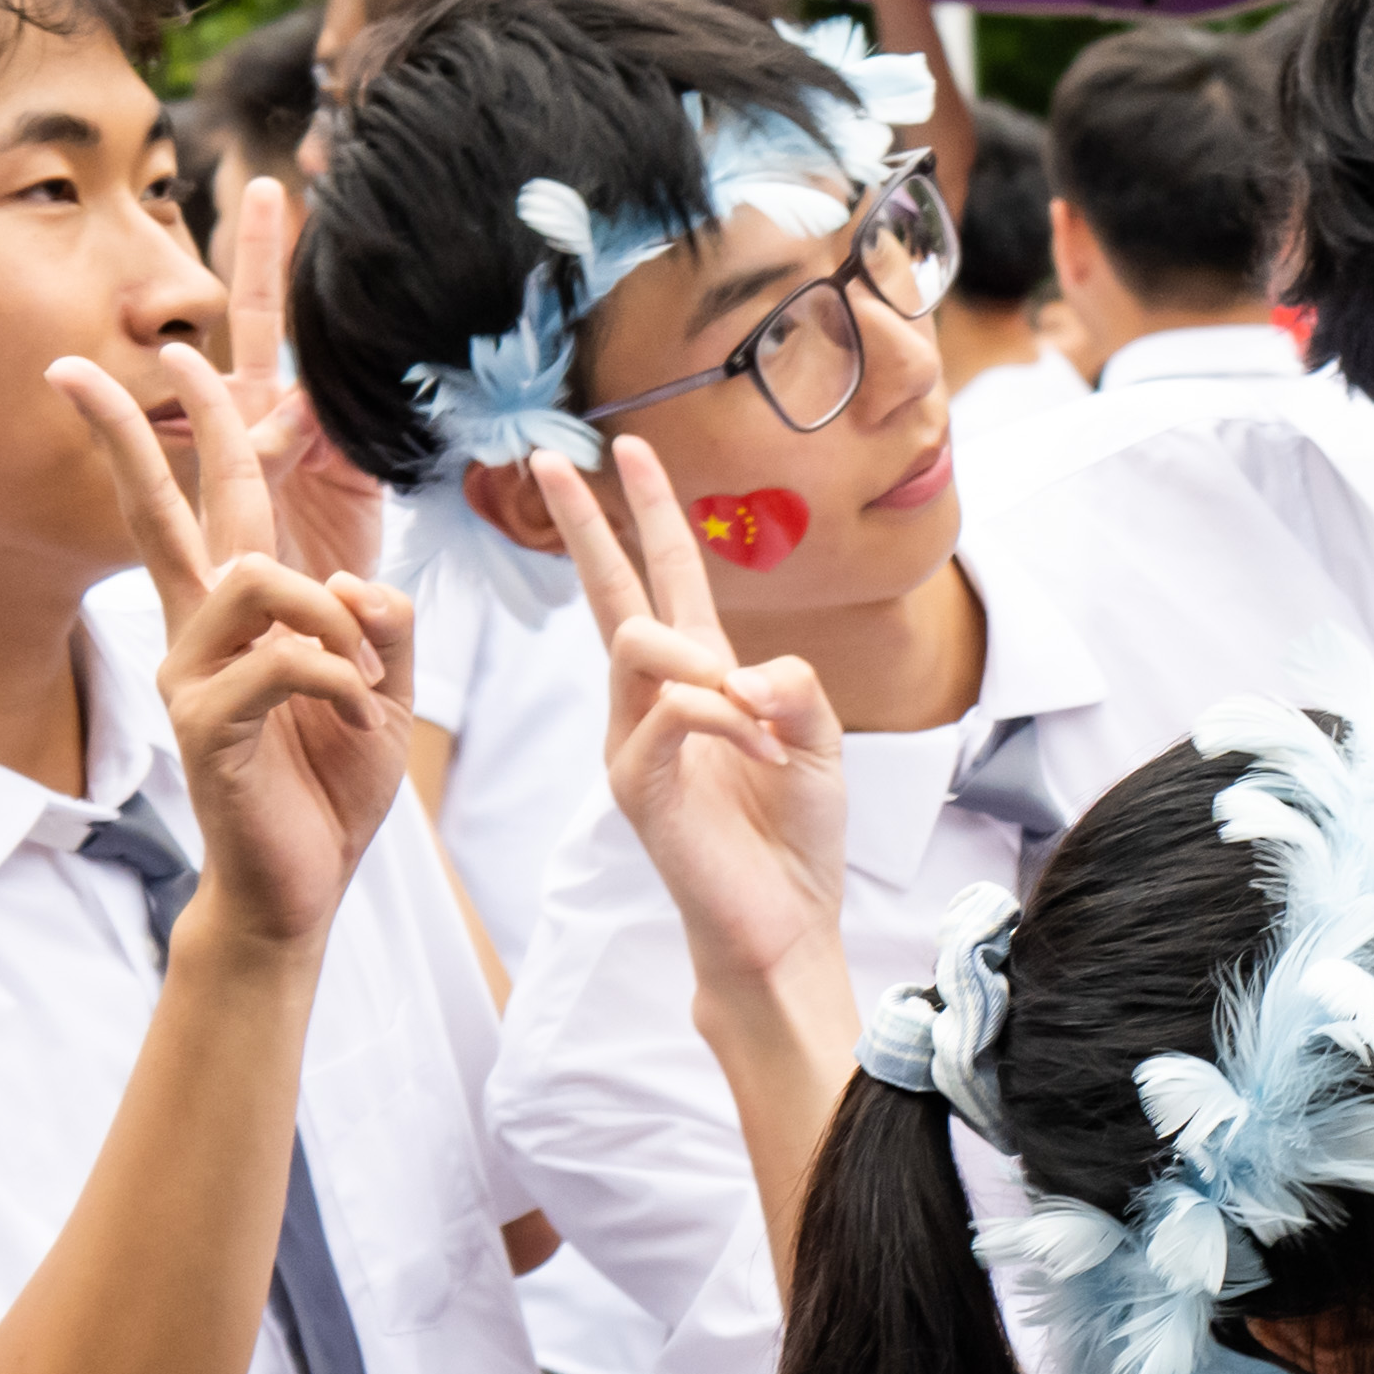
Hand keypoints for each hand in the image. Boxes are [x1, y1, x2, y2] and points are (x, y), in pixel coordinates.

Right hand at [60, 340, 409, 950]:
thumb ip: (382, 618)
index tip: (174, 352)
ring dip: (333, 616)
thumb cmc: (332, 782)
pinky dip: (343, 680)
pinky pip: (286, 659)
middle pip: (157, 506)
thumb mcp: (385, 685)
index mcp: (238, 610)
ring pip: (256, 575)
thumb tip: (357, 581)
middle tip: (71, 366)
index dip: (198, 422)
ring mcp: (191, 673)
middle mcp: (196, 628)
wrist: (302, 888)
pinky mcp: (205, 723)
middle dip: (121, 431)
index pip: (207, 496)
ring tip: (364, 677)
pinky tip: (360, 720)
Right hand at [544, 438, 853, 1012]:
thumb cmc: (794, 836)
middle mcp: (654, 699)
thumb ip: (794, 686)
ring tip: (761, 716)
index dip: (651, 511)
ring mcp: (635, 740)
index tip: (629, 450)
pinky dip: (725, 721)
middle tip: (553, 457)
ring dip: (708, 665)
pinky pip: (669, 713)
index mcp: (701, 677)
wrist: (784, 923)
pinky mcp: (638, 785)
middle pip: (611, 590)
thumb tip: (746, 667)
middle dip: (586, 521)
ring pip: (640, 644)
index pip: (664, 578)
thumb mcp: (819, 739)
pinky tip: (764, 753)